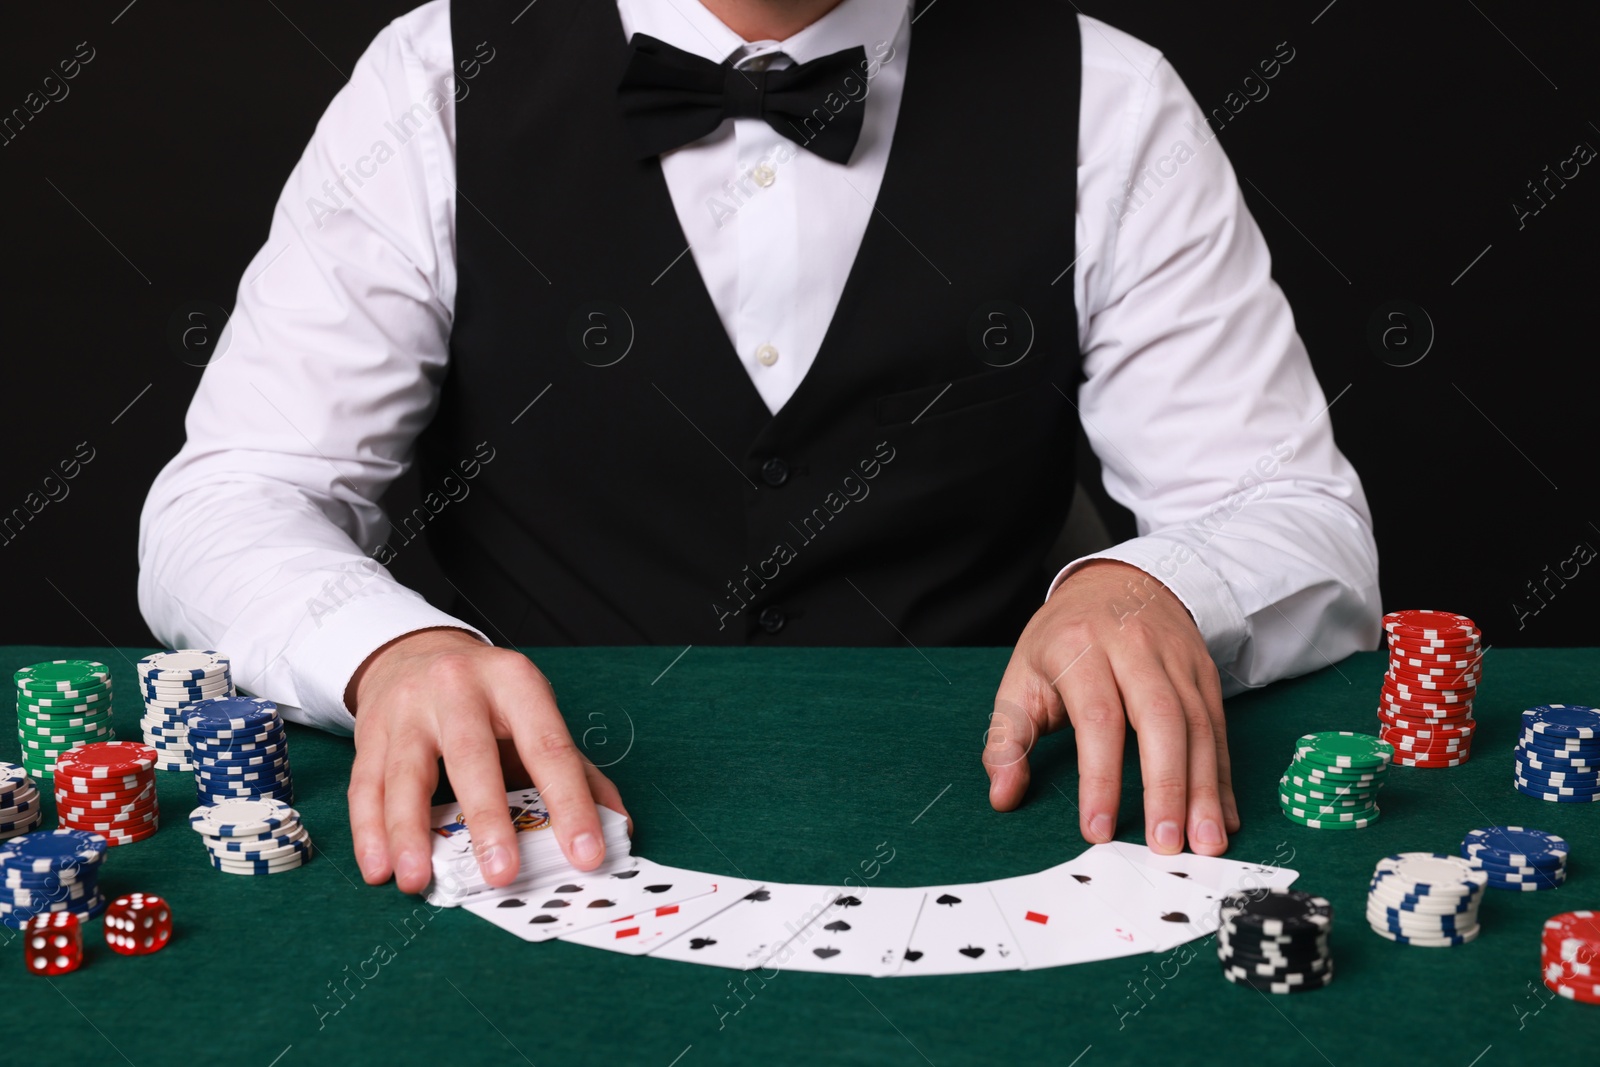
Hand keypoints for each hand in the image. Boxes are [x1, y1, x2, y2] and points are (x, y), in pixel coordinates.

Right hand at [345, 628, 628, 892]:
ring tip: (420, 882)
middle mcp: (459, 688)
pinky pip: (366, 785)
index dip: (571, 803)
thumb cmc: (488, 701)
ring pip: (406, 774)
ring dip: (410, 833)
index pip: (549, 747)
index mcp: (516, 683)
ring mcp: (409, 708)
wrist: (416, 653)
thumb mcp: (536, 717)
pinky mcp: (371, 731)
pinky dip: (370, 832)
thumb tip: (619, 827)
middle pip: (472, 755)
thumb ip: (577, 771)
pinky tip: (380, 868)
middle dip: (487, 819)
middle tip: (503, 874)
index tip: (586, 854)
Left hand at [983, 560, 1237, 855]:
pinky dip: (1224, 775)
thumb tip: (1003, 796)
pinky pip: (1218, 727)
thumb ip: (1008, 739)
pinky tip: (1224, 816)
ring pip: (1198, 726)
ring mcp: (1176, 659)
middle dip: (1167, 787)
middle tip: (1167, 844)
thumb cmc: (1063, 640)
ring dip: (1206, 789)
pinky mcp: (1204, 671)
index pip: (1097, 718)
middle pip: (1161, 720)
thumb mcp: (1021, 678)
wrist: (1116, 582)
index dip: (1100, 778)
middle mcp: (1134, 649)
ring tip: (1205, 843)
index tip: (1098, 830)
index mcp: (1080, 648)